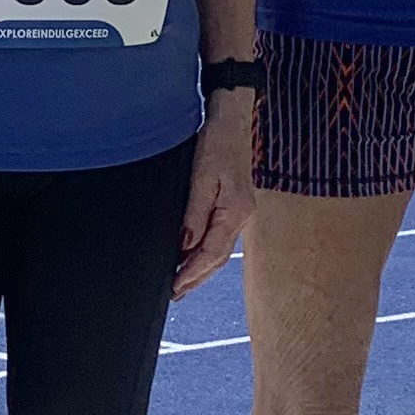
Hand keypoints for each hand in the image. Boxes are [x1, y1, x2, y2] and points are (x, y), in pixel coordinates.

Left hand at [173, 91, 254, 298]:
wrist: (232, 120)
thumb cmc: (217, 142)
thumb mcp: (201, 176)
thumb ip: (194, 213)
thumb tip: (185, 245)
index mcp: (235, 212)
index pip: (212, 253)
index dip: (192, 273)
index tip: (174, 287)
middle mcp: (241, 216)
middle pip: (217, 258)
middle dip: (196, 278)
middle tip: (174, 293)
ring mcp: (240, 212)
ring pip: (219, 250)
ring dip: (201, 268)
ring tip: (182, 283)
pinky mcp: (235, 206)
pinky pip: (220, 237)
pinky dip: (206, 252)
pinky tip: (194, 256)